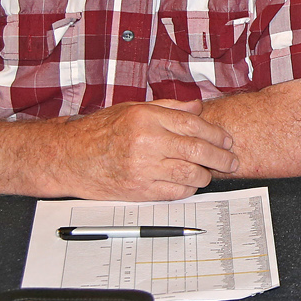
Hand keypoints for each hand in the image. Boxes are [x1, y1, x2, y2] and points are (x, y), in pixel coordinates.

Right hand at [54, 98, 237, 199]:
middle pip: (196, 150)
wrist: (69, 157)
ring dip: (206, 175)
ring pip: (189, 173)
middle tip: (231, 161)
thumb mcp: (132, 109)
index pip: (193, 125)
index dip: (216, 134)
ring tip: (211, 173)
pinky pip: (174, 192)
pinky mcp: (138, 190)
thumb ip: (168, 108)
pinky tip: (190, 184)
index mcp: (146, 118)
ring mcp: (142, 167)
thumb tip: (197, 108)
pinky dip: (188, 189)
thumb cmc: (99, 131)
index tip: (227, 140)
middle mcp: (146, 141)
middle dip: (220, 157)